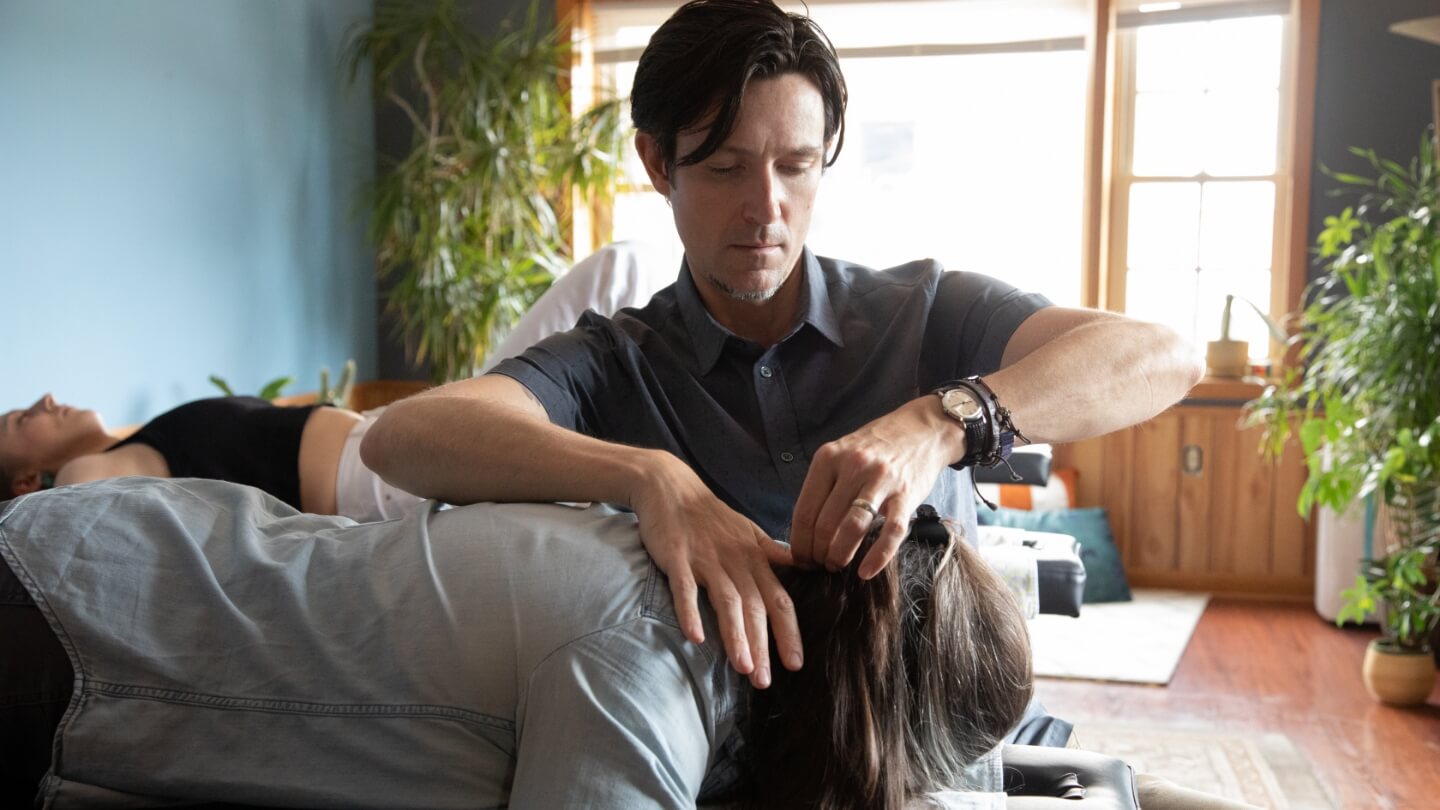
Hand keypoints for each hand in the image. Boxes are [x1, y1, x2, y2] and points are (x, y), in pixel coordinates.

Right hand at [628, 453, 801, 688]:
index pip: (779, 600)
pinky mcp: (677, 557)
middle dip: (763, 646)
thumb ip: (774, 556)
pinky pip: (685, 588)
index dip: (789, 632)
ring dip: (736, 635)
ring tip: (743, 668)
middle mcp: (736, 560)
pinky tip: (695, 638)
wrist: (670, 486)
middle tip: (765, 681)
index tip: (796, 664)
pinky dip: (690, 612)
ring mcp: (706, 559)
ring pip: (726, 601)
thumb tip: (805, 570)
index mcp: (755, 558)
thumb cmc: (710, 515)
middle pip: (756, 607)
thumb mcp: (750, 532)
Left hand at [788, 396, 964, 578]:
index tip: (800, 558)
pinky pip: (891, 531)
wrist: (922, 429)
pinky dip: (877, 556)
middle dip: (817, 553)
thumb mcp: (841, 454)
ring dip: (839, 555)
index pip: (803, 511)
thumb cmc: (876, 447)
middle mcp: (852, 467)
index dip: (799, 542)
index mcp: (828, 458)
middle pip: (824, 523)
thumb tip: (804, 530)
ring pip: (852, 528)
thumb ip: (824, 485)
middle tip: (818, 566)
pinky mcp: (906, 494)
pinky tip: (866, 571)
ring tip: (836, 566)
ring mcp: (881, 480)